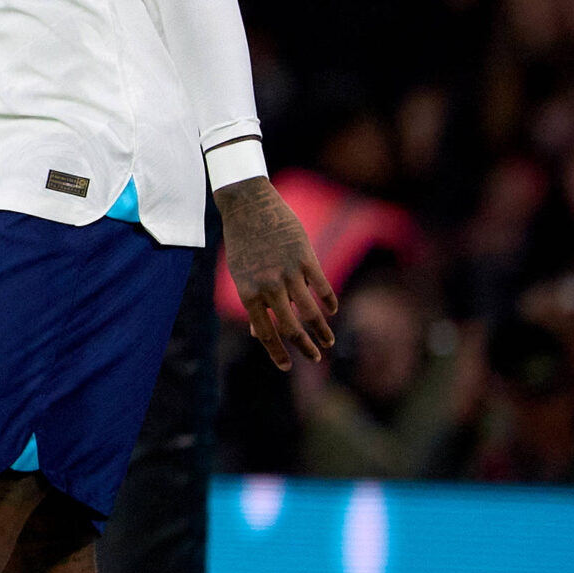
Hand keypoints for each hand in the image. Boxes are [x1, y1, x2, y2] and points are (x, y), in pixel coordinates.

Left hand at [217, 176, 336, 370]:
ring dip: (322, 330)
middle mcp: (268, 286)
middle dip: (305, 347)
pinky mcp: (305, 258)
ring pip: (310, 312)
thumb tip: (256, 332)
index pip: (264, 333)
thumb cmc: (243, 242)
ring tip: (328, 341)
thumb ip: (252, 303)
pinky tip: (332, 311)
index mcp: (248, 292)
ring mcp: (288, 272)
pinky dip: (329, 302)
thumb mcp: (241, 273)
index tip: (287, 367)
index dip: (277, 353)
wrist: (248, 205)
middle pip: (290, 327)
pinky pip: (321, 287)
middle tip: (315, 358)